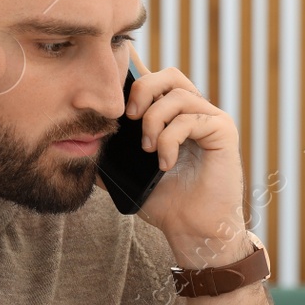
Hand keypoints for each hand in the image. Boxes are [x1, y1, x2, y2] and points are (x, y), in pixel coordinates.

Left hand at [121, 44, 248, 266]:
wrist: (191, 230)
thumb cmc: (165, 203)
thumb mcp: (126, 175)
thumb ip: (108, 154)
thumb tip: (81, 140)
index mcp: (173, 116)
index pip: (155, 80)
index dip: (135, 75)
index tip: (115, 92)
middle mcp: (194, 112)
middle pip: (168, 75)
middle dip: (142, 90)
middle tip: (129, 117)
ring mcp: (210, 119)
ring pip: (177, 94)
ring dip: (154, 120)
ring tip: (147, 150)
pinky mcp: (223, 130)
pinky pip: (191, 117)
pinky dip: (170, 139)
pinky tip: (165, 163)